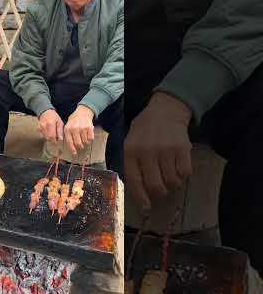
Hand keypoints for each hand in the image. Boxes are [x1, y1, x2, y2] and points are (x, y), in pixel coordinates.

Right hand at [38, 110, 63, 142]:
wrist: (46, 112)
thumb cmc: (54, 117)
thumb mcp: (60, 122)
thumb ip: (60, 131)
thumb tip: (60, 139)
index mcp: (50, 124)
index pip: (52, 137)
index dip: (55, 140)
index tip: (57, 139)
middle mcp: (44, 126)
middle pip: (48, 138)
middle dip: (52, 139)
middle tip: (55, 136)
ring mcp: (40, 128)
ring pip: (45, 137)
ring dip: (49, 137)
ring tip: (52, 132)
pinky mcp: (38, 129)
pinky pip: (42, 135)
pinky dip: (46, 135)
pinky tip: (48, 131)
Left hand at [64, 105, 94, 154]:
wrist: (83, 112)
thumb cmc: (74, 120)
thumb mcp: (68, 126)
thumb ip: (68, 135)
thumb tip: (71, 146)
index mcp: (68, 129)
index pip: (70, 142)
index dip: (72, 149)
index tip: (74, 152)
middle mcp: (74, 129)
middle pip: (78, 143)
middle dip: (80, 146)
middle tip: (81, 146)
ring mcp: (82, 128)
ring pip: (85, 142)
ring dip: (85, 142)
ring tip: (84, 138)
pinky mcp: (89, 128)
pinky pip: (90, 138)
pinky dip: (90, 139)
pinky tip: (88, 135)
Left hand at [124, 92, 192, 210]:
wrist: (165, 110)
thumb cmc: (145, 129)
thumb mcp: (131, 142)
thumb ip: (132, 162)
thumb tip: (138, 190)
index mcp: (131, 150)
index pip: (134, 180)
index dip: (140, 197)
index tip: (146, 207)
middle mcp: (147, 151)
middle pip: (155, 185)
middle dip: (159, 193)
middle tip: (161, 191)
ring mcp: (165, 150)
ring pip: (171, 181)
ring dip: (172, 184)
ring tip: (170, 176)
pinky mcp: (182, 148)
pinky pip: (185, 172)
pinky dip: (183, 174)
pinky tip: (179, 166)